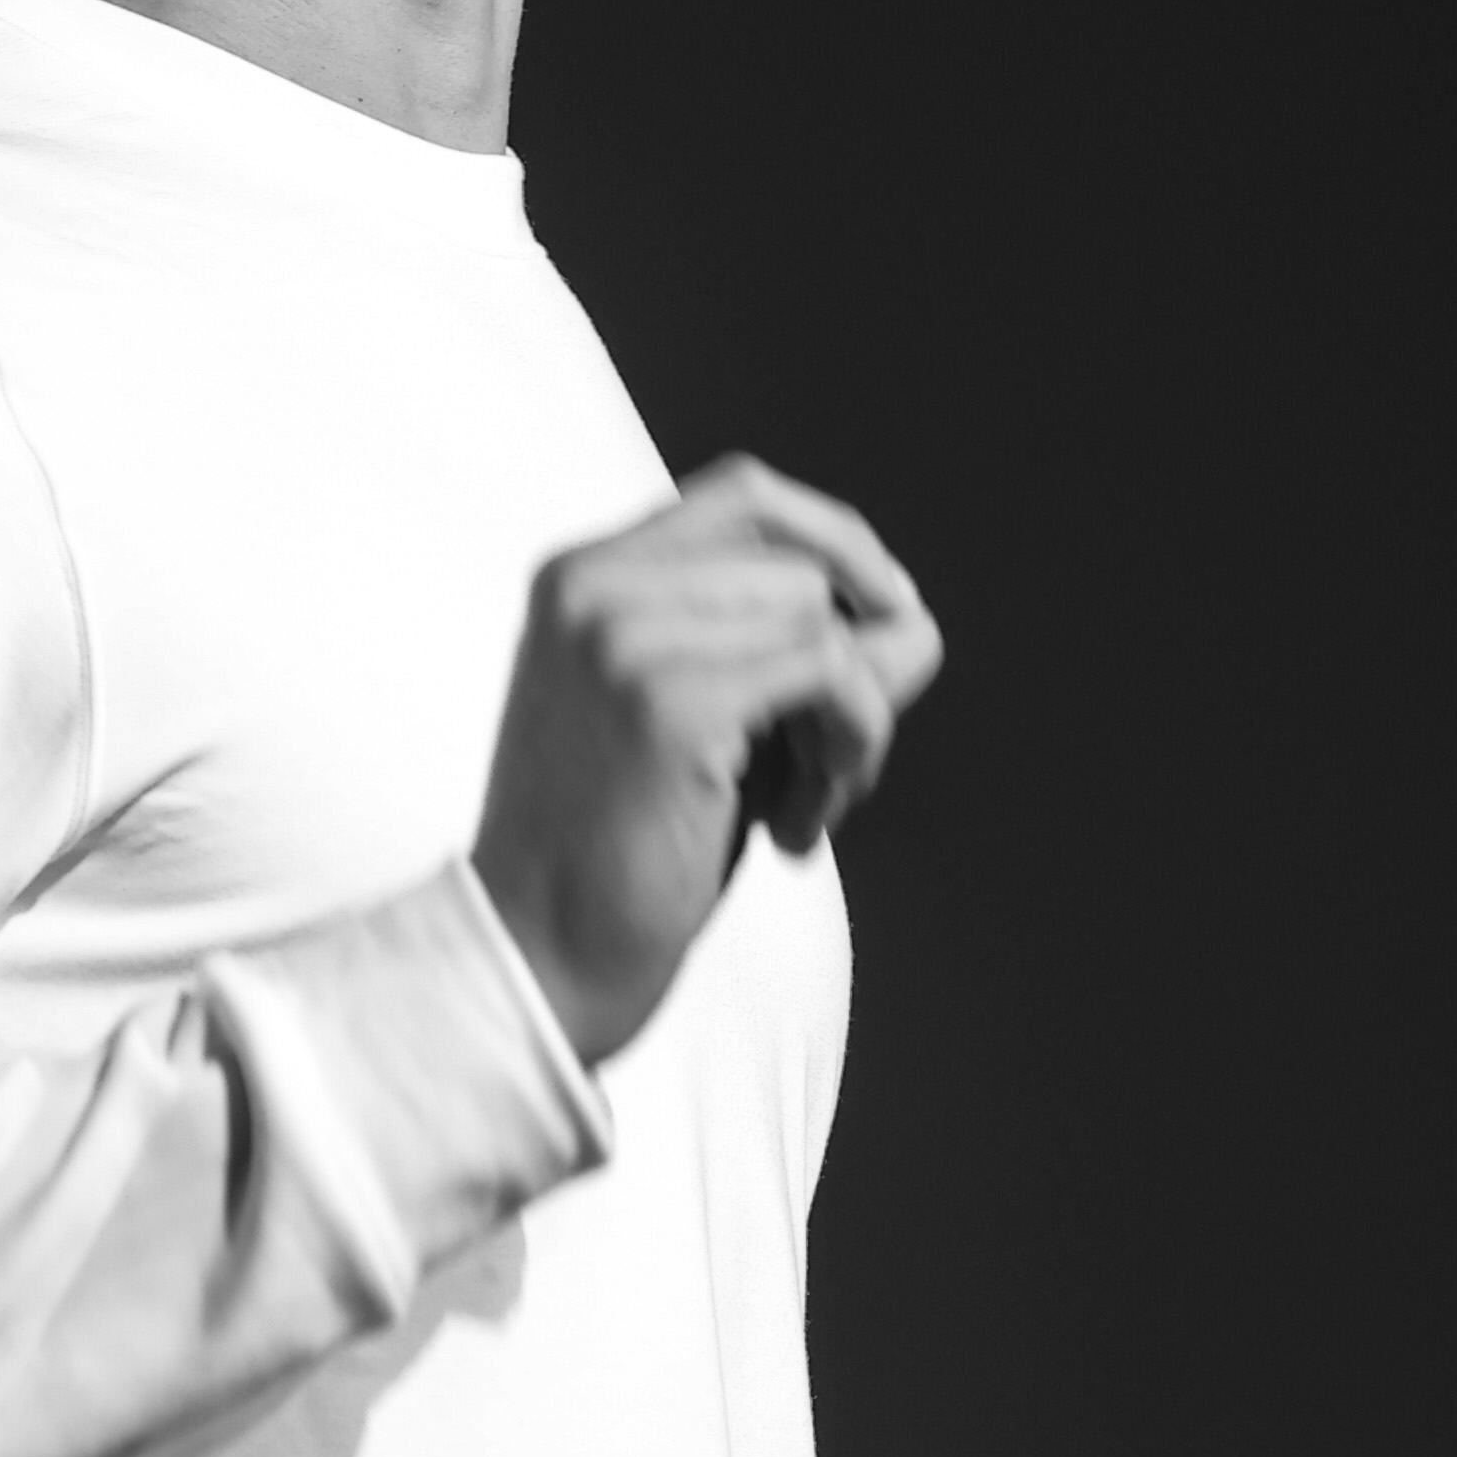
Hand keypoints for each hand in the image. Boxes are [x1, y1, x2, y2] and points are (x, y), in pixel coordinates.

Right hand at [479, 456, 941, 1067]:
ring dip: (850, 723)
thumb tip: (919, 624)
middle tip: (827, 771)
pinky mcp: (668, 703)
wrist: (537, 962)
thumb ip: (796, 664)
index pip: (746, 494)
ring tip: (802, 808)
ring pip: (824, 617)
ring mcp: (624, 637)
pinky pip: (833, 674)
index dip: (840, 543)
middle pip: (801, 562)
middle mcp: (592, 586)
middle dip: (852, 664)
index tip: (886, 623)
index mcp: (582, 578)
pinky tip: (798, 828)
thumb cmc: (624, 857)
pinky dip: (853, 748)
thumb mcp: (716, 733)